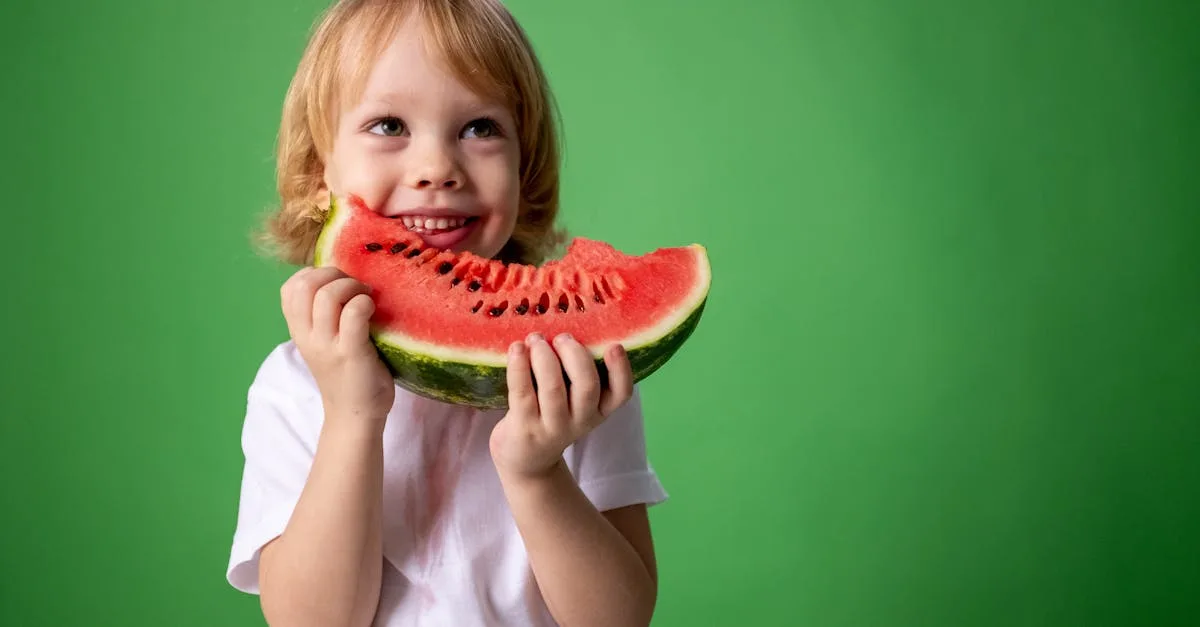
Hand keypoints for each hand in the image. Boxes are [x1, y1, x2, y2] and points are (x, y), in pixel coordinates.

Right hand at [280, 266, 394, 424]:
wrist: (355, 416)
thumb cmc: (347, 374)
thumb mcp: (324, 343)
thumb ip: (324, 317)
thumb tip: (342, 280)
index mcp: (299, 331)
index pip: (289, 288)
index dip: (314, 274)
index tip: (336, 283)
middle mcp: (307, 336)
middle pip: (305, 285)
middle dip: (333, 274)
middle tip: (355, 287)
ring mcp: (327, 345)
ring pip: (328, 296)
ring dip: (352, 287)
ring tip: (366, 298)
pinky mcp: (351, 353)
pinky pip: (353, 313)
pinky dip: (365, 303)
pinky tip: (373, 311)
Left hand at [489, 332, 633, 478]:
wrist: (525, 459)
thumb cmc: (552, 415)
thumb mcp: (574, 402)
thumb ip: (578, 373)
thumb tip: (568, 327)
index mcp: (599, 410)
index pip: (621, 394)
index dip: (621, 370)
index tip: (614, 345)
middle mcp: (580, 421)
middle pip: (587, 386)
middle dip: (574, 355)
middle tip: (562, 337)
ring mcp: (552, 427)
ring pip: (553, 389)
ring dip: (544, 357)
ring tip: (535, 339)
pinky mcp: (524, 427)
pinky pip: (522, 393)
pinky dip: (519, 366)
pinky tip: (516, 349)